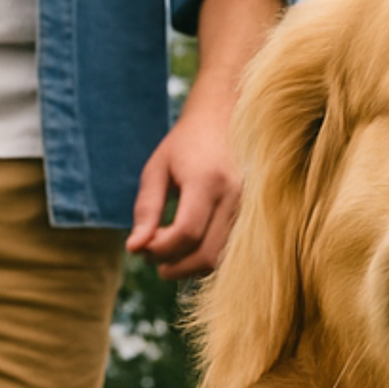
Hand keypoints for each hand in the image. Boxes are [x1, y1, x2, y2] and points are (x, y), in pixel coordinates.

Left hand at [125, 87, 240, 282]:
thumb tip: (135, 249)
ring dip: (190, 266)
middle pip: (206, 253)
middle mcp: (234, 196)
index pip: (186, 232)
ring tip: (168, 252)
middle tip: (151, 259)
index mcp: (208, 180)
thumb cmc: (184, 145)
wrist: (224, 121)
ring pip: (220, 259)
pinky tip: (188, 248)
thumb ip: (146, 210)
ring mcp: (249, 208)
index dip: (161, 249)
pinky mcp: (254, 217)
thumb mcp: (156, 170)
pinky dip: (205, 258)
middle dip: (175, 265)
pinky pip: (230, 252)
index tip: (142, 248)